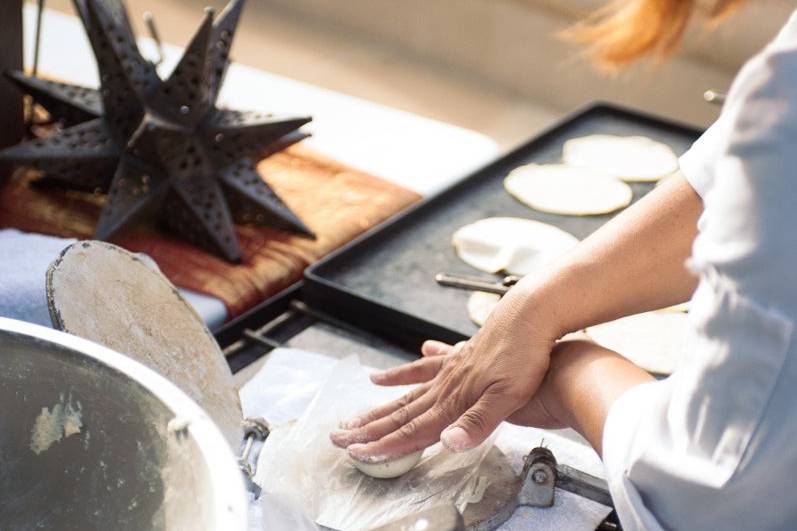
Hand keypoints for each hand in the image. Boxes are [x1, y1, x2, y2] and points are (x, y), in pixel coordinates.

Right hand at [330, 283, 559, 461]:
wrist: (530, 315)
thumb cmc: (525, 356)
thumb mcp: (510, 396)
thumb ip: (478, 421)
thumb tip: (448, 442)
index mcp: (456, 400)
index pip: (413, 429)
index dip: (385, 444)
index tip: (358, 452)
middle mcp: (445, 386)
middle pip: (400, 413)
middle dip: (369, 429)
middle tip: (338, 438)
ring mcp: (448, 371)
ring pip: (405, 395)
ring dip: (378, 409)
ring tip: (353, 416)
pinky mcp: (456, 358)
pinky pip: (420, 369)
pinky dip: (400, 375)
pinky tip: (383, 377)